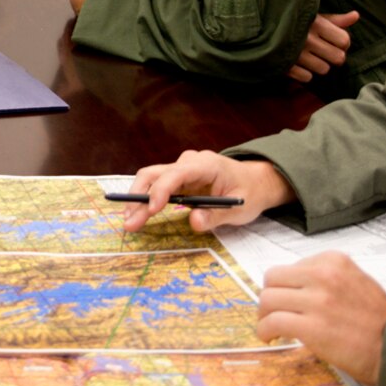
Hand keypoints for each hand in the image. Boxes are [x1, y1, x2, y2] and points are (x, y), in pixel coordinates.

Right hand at [120, 151, 291, 232]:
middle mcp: (189, 162)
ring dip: (138, 200)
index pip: (177, 173)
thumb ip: (216, 215)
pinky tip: (138, 214)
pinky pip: (158, 186)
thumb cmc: (250, 193)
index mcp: (206, 165)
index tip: (151, 210)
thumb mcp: (239, 208)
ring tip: (129, 222)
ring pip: (152, 180)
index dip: (161, 190)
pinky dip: (146, 200)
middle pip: (155, 174)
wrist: (255, 182)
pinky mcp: (178, 178)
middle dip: (139, 197)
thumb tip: (193, 222)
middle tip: (129, 222)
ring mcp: (182, 169)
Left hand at [256, 252, 385, 384]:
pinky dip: (265, 330)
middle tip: (273, 313)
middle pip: (272, 279)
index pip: (290, 267)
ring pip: (268, 299)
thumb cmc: (379, 320)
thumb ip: (326, 278)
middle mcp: (323, 275)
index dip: (286, 286)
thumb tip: (293, 285)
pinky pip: (272, 322)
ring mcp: (317, 301)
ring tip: (271, 327)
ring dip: (264, 315)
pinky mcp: (311, 327)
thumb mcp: (356, 282)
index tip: (289, 301)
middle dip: (270, 297)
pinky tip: (270, 337)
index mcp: (334, 261)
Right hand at [287, 10, 359, 83]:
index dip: (343, 42)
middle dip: (334, 55)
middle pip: (338, 58)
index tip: (334, 39)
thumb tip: (356, 15)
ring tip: (311, 57)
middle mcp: (308, 39)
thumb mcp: (313, 15)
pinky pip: (307, 78)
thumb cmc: (293, 20)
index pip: (345, 41)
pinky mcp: (286, 66)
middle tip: (325, 50)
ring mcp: (297, 54)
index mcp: (316, 24)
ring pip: (324, 69)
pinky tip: (299, 64)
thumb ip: (336, 19)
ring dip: (319, 65)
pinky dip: (305, 73)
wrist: (260, 26)